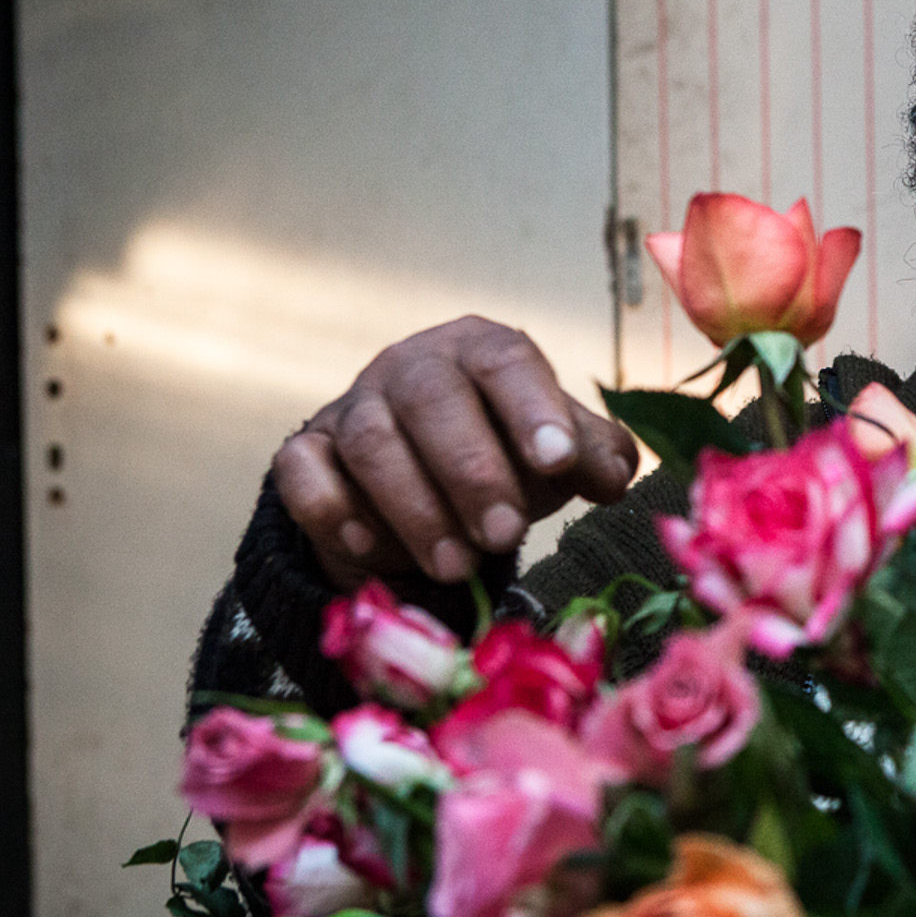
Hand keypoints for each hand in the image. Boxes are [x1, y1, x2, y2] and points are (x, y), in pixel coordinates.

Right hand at [274, 317, 638, 589]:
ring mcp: (354, 405)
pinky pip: (305, 472)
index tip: (558, 462)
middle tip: (505, 535)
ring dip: (416, 509)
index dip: (534, 408)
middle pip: (434, 400)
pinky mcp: (308, 452)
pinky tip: (369, 546)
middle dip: (472, 473)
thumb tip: (610, 476)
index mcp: (482, 350)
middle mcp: (413, 366)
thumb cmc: (505, 456)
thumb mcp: (555, 454)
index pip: (506, 361)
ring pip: (373, 443)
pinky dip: (332, 509)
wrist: (423, 487)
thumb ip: (592, 457)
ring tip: (458, 566)